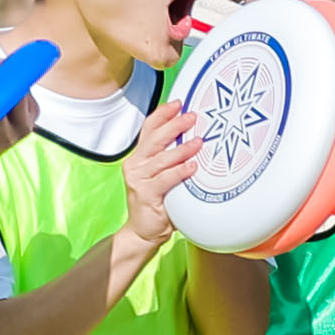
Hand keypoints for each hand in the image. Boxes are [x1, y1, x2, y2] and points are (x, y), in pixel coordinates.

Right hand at [115, 106, 199, 255]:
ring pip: (161, 158)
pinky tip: (193, 167)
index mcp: (140, 157)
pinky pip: (165, 179)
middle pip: (154, 139)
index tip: (178, 103)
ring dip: (182, 149)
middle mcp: (136, 164)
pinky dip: (179, 172)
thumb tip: (198, 138)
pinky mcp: (146, 194)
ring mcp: (138, 179)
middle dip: (174, 125)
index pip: (148, 129)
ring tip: (199, 142)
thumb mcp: (163, 175)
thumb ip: (172, 159)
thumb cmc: (158, 202)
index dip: (162, 114)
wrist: (143, 231)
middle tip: (192, 116)